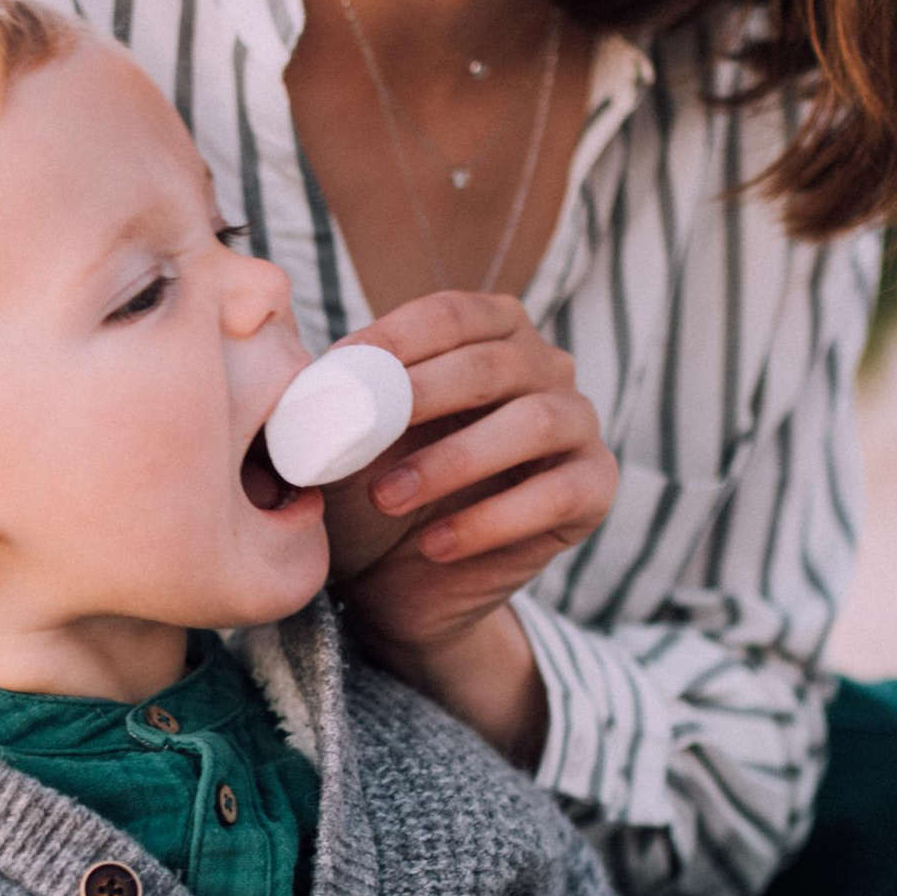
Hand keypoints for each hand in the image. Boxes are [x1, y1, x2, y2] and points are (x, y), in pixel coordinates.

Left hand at [323, 290, 616, 756]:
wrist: (399, 581)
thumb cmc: (373, 487)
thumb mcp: (345, 439)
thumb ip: (334, 397)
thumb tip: (301, 373)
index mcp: (491, 331)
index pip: (450, 314)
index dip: (393, 340)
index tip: (334, 374)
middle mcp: (547, 366)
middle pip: (494, 363)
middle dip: (420, 398)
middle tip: (358, 441)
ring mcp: (578, 425)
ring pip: (533, 423)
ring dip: (453, 460)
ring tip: (386, 497)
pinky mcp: (595, 489)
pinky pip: (555, 494)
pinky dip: (489, 521)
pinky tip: (436, 545)